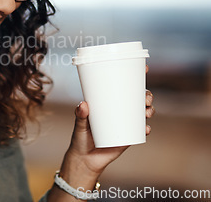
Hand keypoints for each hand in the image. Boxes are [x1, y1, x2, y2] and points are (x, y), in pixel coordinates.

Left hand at [62, 66, 154, 181]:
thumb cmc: (80, 138)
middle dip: (147, 94)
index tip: (144, 68)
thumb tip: (83, 105)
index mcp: (108, 102)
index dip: (135, 76)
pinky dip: (145, 129)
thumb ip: (80, 116)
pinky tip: (146, 128)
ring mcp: (125, 123)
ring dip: (149, 109)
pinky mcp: (128, 137)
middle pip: (138, 98)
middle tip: (145, 97)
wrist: (85, 159)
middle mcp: (119, 111)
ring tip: (147, 112)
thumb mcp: (79, 125)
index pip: (123, 85)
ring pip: (143, 112)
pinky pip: (141, 131)